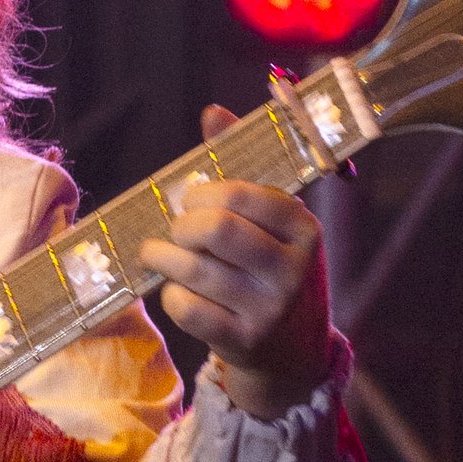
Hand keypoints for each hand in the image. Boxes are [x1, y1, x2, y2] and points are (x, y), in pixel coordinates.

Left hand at [135, 104, 333, 419]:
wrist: (294, 349)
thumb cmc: (273, 269)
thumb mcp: (273, 220)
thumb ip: (241, 167)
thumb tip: (213, 112)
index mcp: (304, 228)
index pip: (242, 194)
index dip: (203, 192)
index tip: (191, 198)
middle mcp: (295, 269)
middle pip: (216, 230)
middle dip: (181, 224)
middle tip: (174, 228)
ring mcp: (271, 309)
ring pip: (194, 270)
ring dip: (163, 257)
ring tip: (157, 253)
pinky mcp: (245, 342)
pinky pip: (187, 309)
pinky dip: (171, 295)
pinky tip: (176, 290)